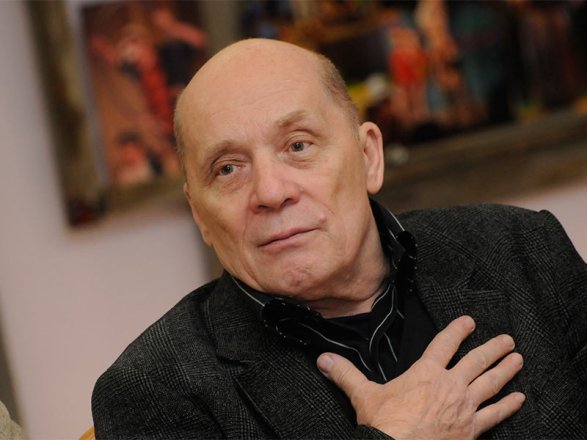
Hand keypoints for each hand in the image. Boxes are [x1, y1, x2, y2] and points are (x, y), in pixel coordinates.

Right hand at [317, 316, 524, 439]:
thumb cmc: (384, 424)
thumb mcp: (362, 395)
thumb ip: (345, 374)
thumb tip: (323, 359)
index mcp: (425, 373)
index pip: (445, 343)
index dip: (458, 330)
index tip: (469, 322)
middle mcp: (450, 386)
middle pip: (476, 361)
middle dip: (493, 348)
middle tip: (507, 339)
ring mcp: (464, 408)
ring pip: (491, 383)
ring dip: (506, 370)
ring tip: (517, 359)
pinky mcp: (471, 430)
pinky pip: (495, 415)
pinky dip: (508, 406)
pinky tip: (519, 399)